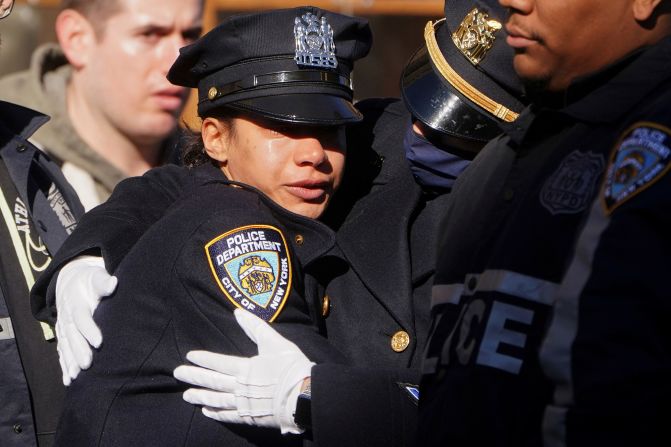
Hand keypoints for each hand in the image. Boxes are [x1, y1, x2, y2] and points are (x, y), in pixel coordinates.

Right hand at [55, 255, 116, 385]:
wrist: (71, 281)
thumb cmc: (90, 280)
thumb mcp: (96, 277)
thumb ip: (104, 282)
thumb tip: (114, 282)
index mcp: (76, 303)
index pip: (82, 317)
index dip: (89, 329)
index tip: (99, 342)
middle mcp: (67, 317)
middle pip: (72, 335)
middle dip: (79, 350)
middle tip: (88, 364)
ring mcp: (63, 327)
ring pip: (65, 346)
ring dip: (70, 361)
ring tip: (77, 376)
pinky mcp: (63, 335)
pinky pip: (62, 351)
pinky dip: (64, 366)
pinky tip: (69, 380)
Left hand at [173, 309, 314, 433]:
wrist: (305, 395)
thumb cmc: (291, 367)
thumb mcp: (275, 342)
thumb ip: (255, 327)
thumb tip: (238, 312)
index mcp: (245, 368)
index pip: (218, 362)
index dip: (203, 359)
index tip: (189, 356)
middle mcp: (240, 386)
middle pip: (212, 381)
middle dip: (194, 377)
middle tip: (177, 374)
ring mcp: (244, 403)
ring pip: (216, 400)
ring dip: (200, 397)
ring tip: (186, 395)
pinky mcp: (250, 417)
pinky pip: (229, 415)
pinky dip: (216, 413)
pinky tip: (206, 411)